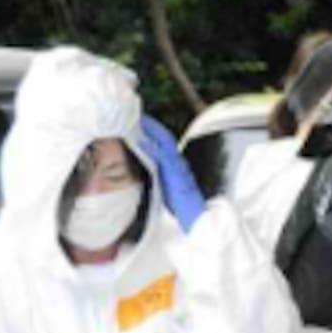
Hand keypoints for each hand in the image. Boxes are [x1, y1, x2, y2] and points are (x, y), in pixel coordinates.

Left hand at [139, 115, 206, 232]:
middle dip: (149, 124)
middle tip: (134, 113)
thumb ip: (158, 177)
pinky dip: (154, 148)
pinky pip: (165, 158)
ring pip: (164, 142)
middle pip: (163, 136)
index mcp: (175, 165)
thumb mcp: (167, 188)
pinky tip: (143, 141)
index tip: (136, 121)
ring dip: (151, 130)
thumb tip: (142, 172)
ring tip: (137, 121)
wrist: (197, 219)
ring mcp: (178, 168)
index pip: (162, 141)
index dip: (151, 129)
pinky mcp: (176, 176)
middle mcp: (178, 162)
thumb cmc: (182, 207)